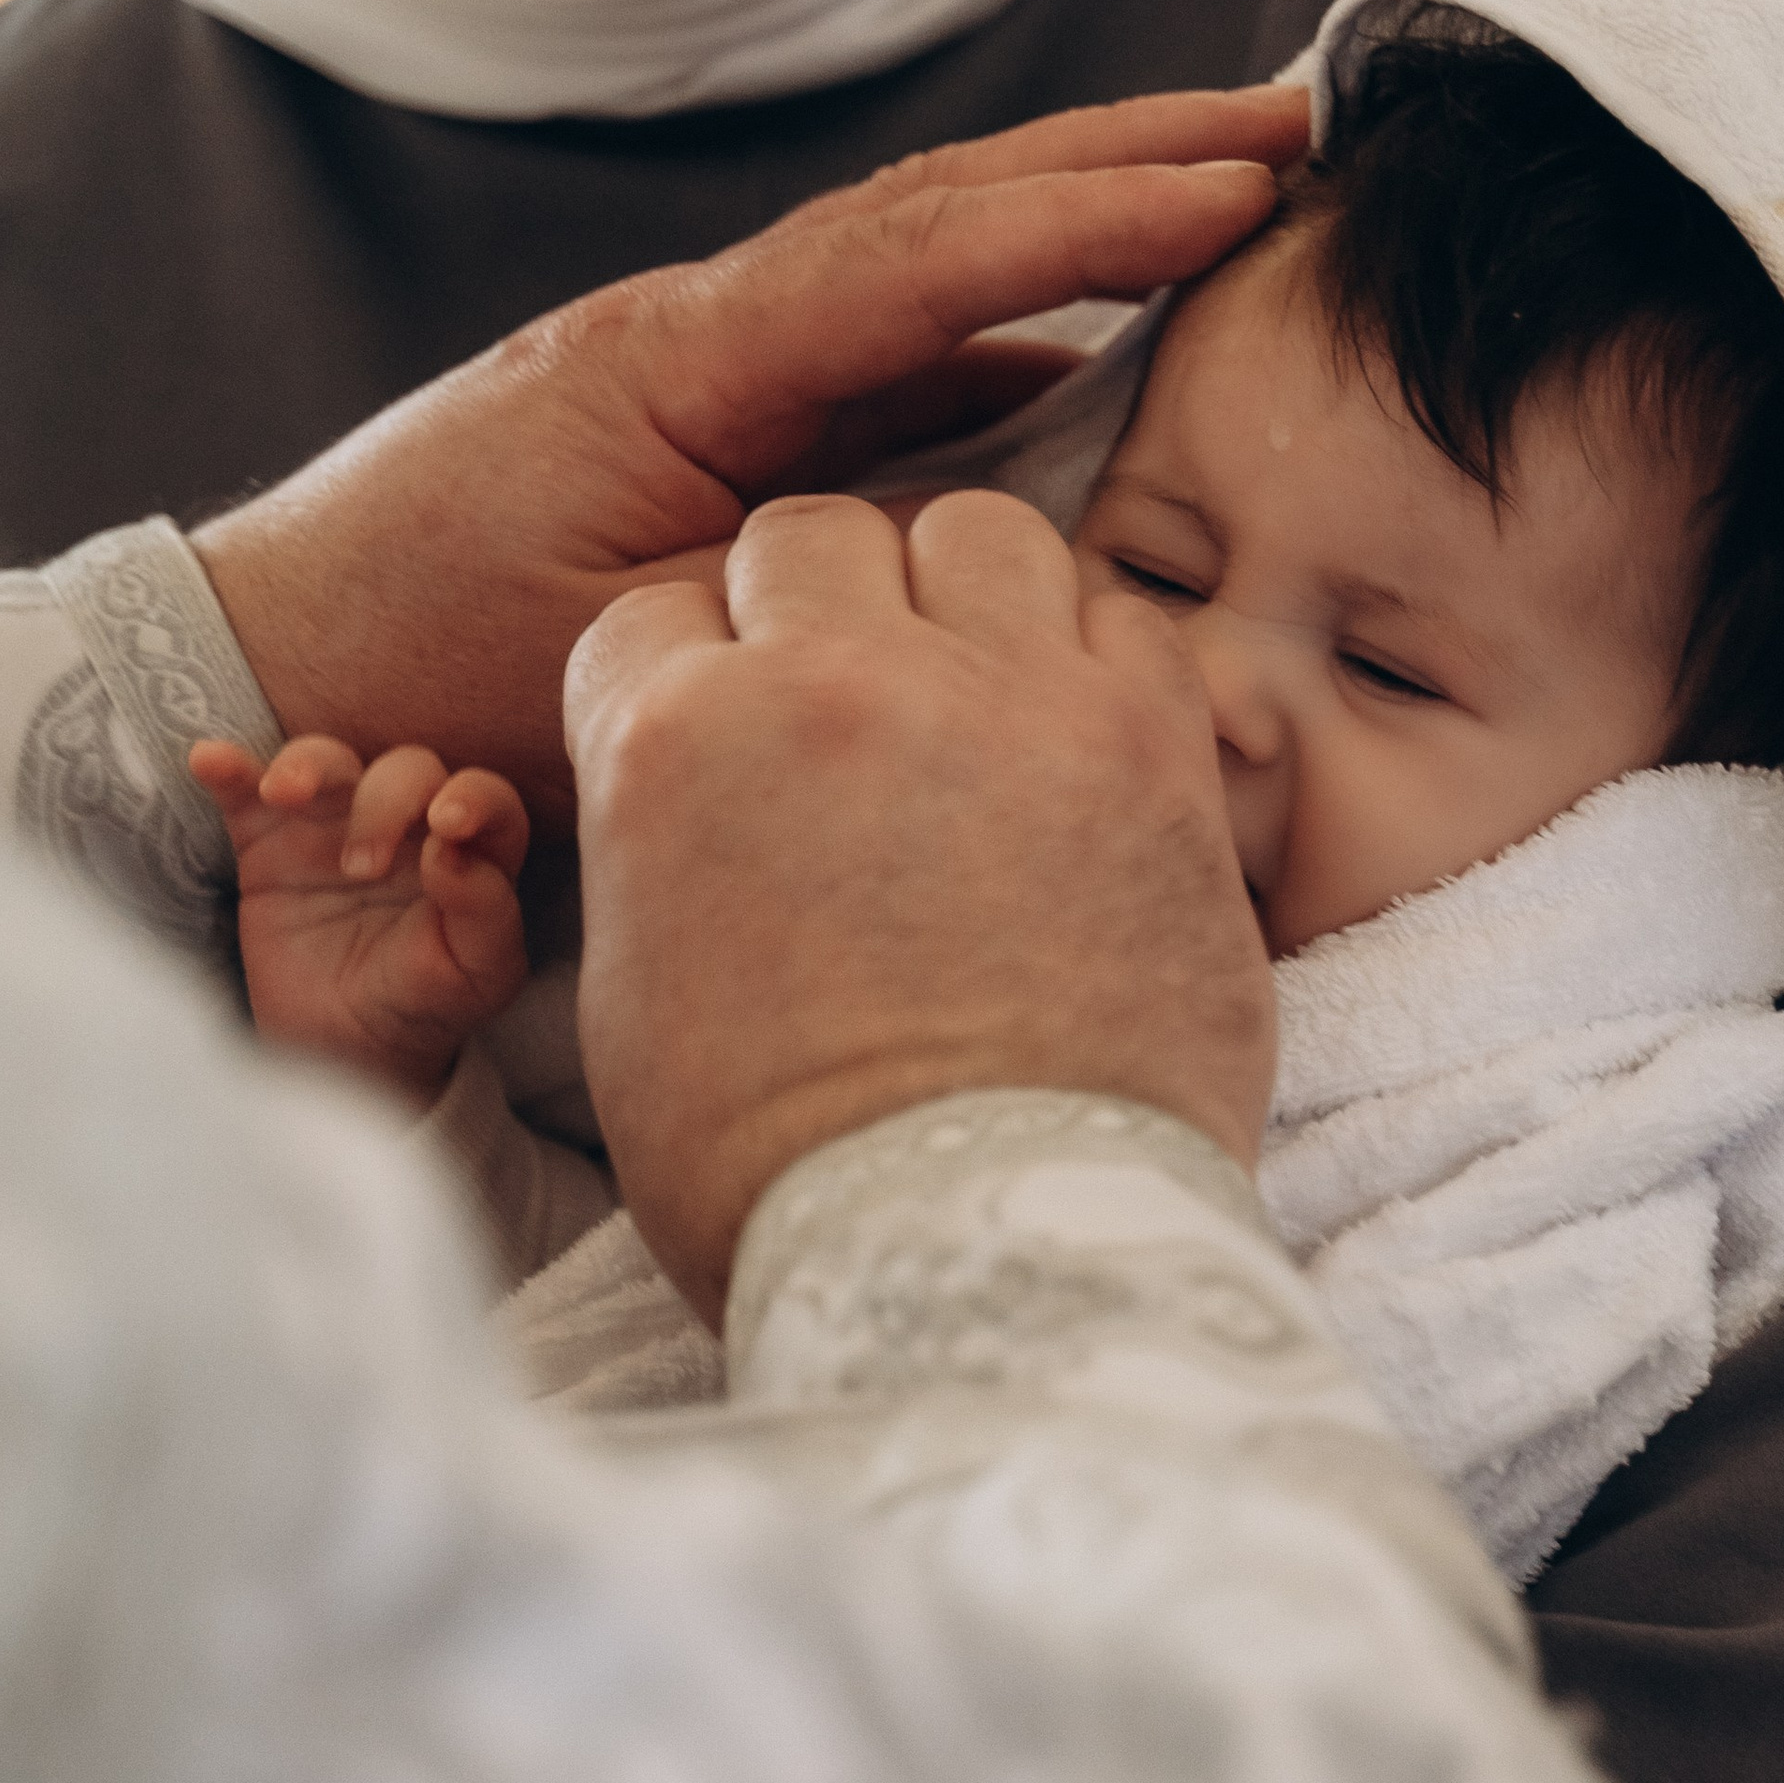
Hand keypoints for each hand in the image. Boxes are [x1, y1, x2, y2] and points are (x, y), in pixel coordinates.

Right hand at [190, 736, 530, 1099]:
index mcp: (467, 852)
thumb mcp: (476, 977)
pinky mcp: (267, 841)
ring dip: (307, 765)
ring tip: (280, 795)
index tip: (447, 824)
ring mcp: (333, 826)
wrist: (342, 1051)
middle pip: (405, 769)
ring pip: (327, 761)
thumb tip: (453, 852)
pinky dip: (227, 768)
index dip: (474, 797)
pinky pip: (244, 790)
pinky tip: (209, 761)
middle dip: (386, 803)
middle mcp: (405, 825)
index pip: (484, 796)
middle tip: (361, 869)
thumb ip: (486, 912)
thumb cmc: (425, 1004)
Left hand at [191, 90, 1305, 823]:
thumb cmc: (413, 675)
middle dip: (1127, 162)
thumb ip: (772, 590)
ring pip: (931, 263)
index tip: (1239, 190)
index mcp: (682, 362)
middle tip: (1296, 128)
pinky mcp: (722, 419)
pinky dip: (1015, 324)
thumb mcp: (602, 650)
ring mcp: (716, 365)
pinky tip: (1113, 346)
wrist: (271, 662)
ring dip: (1086, 218)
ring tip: (1239, 187)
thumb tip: (954, 572)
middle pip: (947, 210)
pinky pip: (896, 356)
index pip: (922, 262)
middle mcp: (708, 330)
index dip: (1090, 223)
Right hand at [566, 486, 1275, 1322]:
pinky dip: (1096, 657)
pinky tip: (1082, 742)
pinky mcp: (1146, 740)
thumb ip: (663, 848)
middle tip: (858, 713)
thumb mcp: (638, 1004)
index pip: (659, 614)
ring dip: (964, 598)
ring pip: (974, 532)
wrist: (979, 1250)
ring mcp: (1001, 697)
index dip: (696, 675)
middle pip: (808, 539)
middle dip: (820, 612)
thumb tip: (706, 803)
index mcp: (673, 745)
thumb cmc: (786, 1169)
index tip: (740, 739)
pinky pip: (1121, 612)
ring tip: (979, 699)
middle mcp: (832, 684)